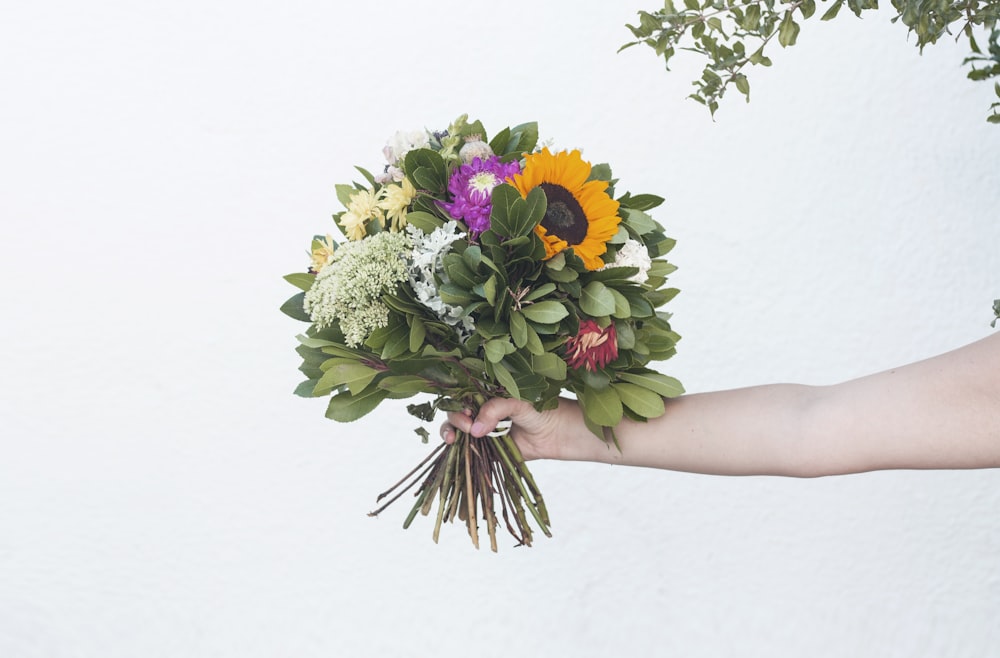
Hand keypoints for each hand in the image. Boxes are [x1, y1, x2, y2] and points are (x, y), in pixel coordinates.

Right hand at [440, 397, 588, 460]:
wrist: (556, 433)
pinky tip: (454, 447)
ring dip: (449, 432)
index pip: (463, 394)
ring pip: (457, 429)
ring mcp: (482, 429)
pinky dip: (457, 449)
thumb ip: (496, 409)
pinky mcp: (486, 447)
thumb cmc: (540, 409)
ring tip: (453, 438)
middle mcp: (481, 410)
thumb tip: (475, 429)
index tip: (465, 411)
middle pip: (456, 411)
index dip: (458, 402)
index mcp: (487, 393)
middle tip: (467, 426)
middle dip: (455, 419)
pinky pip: (467, 448)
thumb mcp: (518, 402)